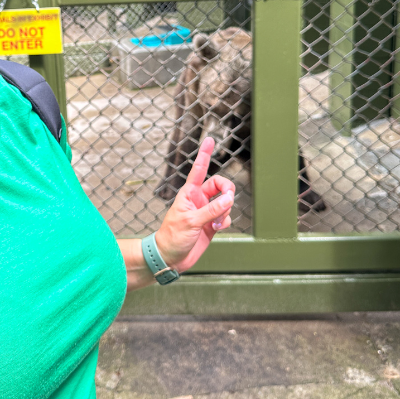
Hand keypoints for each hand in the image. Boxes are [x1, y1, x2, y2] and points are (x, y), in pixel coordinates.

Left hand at [154, 137, 234, 273]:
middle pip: (220, 186)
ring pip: (225, 203)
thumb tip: (229, 198)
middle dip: (227, 191)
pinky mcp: (211, 224)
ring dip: (225, 211)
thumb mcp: (191, 222)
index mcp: (189, 194)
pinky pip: (226, 217)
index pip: (199, 170)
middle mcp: (198, 200)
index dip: (204, 155)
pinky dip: (225, 221)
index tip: (210, 140)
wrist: (170, 258)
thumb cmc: (171, 237)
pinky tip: (216, 228)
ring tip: (215, 222)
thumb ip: (212, 209)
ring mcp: (206, 212)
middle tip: (228, 199)